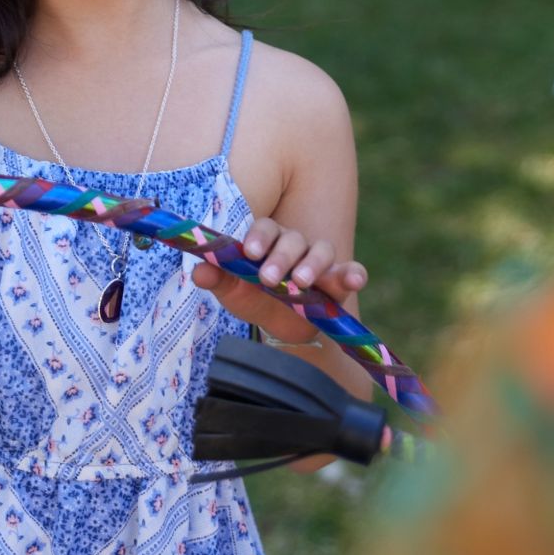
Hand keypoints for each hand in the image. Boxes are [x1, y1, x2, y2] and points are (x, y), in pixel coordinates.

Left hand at [190, 216, 367, 342]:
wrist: (280, 326)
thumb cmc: (255, 298)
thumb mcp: (234, 292)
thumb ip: (218, 279)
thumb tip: (199, 270)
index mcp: (269, 241)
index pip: (266, 228)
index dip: (258, 237)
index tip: (249, 252)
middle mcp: (296, 245)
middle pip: (293, 239)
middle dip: (281, 257)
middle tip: (268, 278)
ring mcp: (321, 262)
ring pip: (322, 251)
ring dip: (313, 264)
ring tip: (301, 282)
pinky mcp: (339, 282)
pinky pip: (351, 272)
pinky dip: (354, 274)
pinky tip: (354, 280)